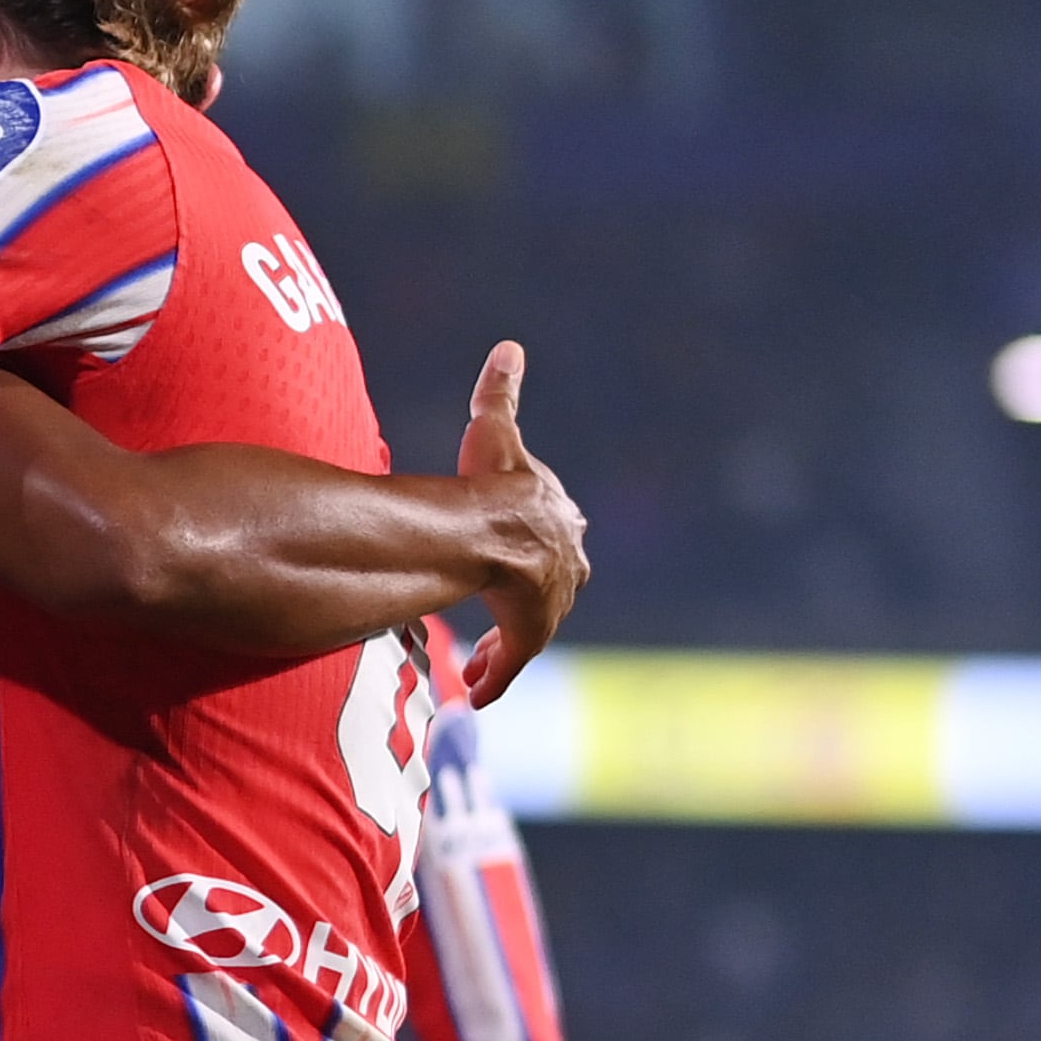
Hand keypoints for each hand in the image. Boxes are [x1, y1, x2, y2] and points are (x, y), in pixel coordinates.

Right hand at [455, 341, 586, 703]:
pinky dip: (494, 677)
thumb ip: (501, 395)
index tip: (512, 563)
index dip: (531, 550)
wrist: (497, 531)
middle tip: (498, 617)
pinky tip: (477, 695)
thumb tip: (509, 346)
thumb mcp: (495, 433)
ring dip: (504, 645)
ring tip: (478, 660)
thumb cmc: (493, 482)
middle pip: (550, 587)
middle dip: (526, 602)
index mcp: (559, 523)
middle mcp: (564, 566)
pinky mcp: (528, 635)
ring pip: (529, 628)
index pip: (554, 537)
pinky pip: (511, 663)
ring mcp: (548, 603)